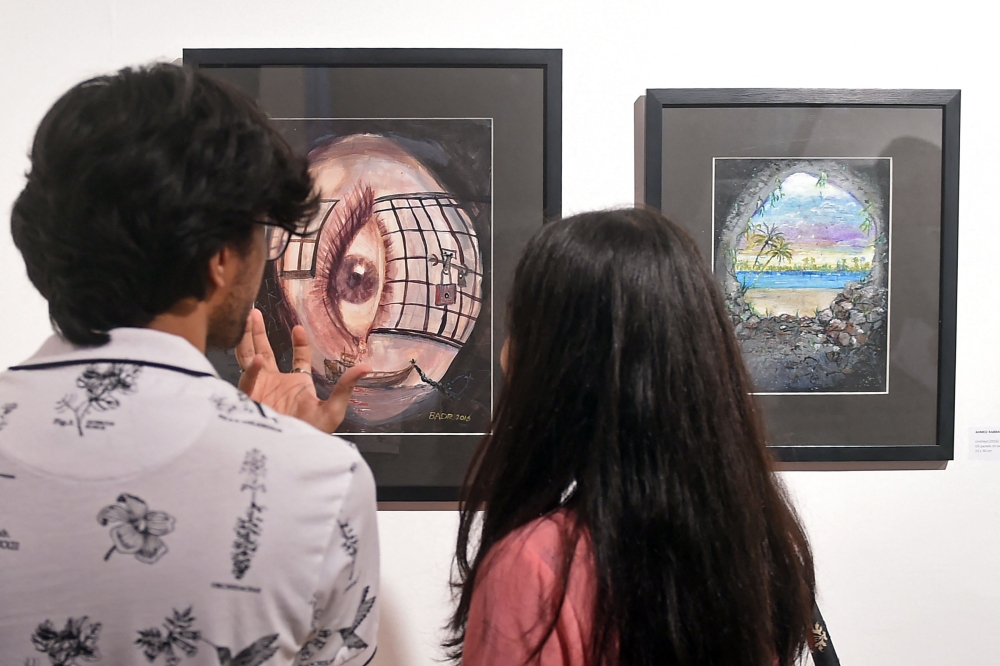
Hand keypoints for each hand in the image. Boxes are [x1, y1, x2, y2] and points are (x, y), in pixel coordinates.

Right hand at [235, 308, 369, 433]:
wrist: (292, 455)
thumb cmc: (312, 436)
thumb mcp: (333, 409)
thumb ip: (346, 386)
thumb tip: (366, 367)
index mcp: (297, 384)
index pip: (297, 357)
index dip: (298, 342)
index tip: (299, 328)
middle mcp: (276, 383)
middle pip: (264, 350)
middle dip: (257, 332)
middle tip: (254, 312)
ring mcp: (260, 389)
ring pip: (248, 357)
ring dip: (246, 339)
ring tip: (245, 318)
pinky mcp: (248, 400)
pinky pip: (247, 381)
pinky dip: (251, 370)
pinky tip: (257, 359)